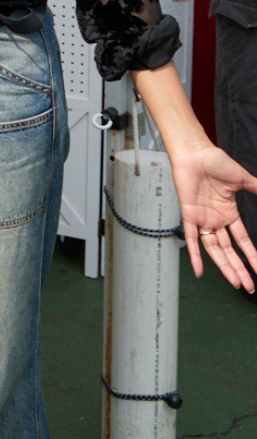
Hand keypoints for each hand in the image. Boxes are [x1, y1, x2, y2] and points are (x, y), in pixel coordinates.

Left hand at [170, 143, 256, 288]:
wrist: (195, 152)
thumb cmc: (215, 162)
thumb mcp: (242, 180)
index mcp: (228, 213)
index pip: (242, 240)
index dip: (251, 256)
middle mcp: (215, 219)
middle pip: (228, 250)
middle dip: (239, 268)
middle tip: (249, 286)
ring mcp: (202, 218)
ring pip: (214, 249)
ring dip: (224, 266)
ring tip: (235, 282)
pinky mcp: (189, 214)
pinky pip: (191, 238)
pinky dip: (194, 255)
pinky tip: (199, 271)